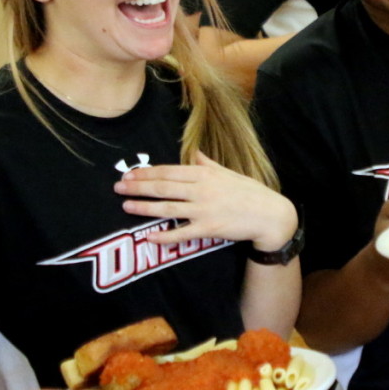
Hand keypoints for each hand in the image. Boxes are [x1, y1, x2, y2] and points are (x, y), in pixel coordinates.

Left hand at [115, 152, 296, 250]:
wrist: (270, 214)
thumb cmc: (250, 192)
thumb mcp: (229, 172)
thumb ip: (208, 164)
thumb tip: (195, 153)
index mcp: (205, 174)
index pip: (169, 171)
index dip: (147, 172)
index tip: (130, 172)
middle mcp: (202, 190)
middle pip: (163, 187)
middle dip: (138, 186)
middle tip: (118, 187)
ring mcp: (204, 210)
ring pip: (167, 208)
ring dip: (144, 207)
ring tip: (126, 206)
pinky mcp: (209, 229)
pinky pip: (182, 233)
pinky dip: (165, 236)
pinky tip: (150, 236)